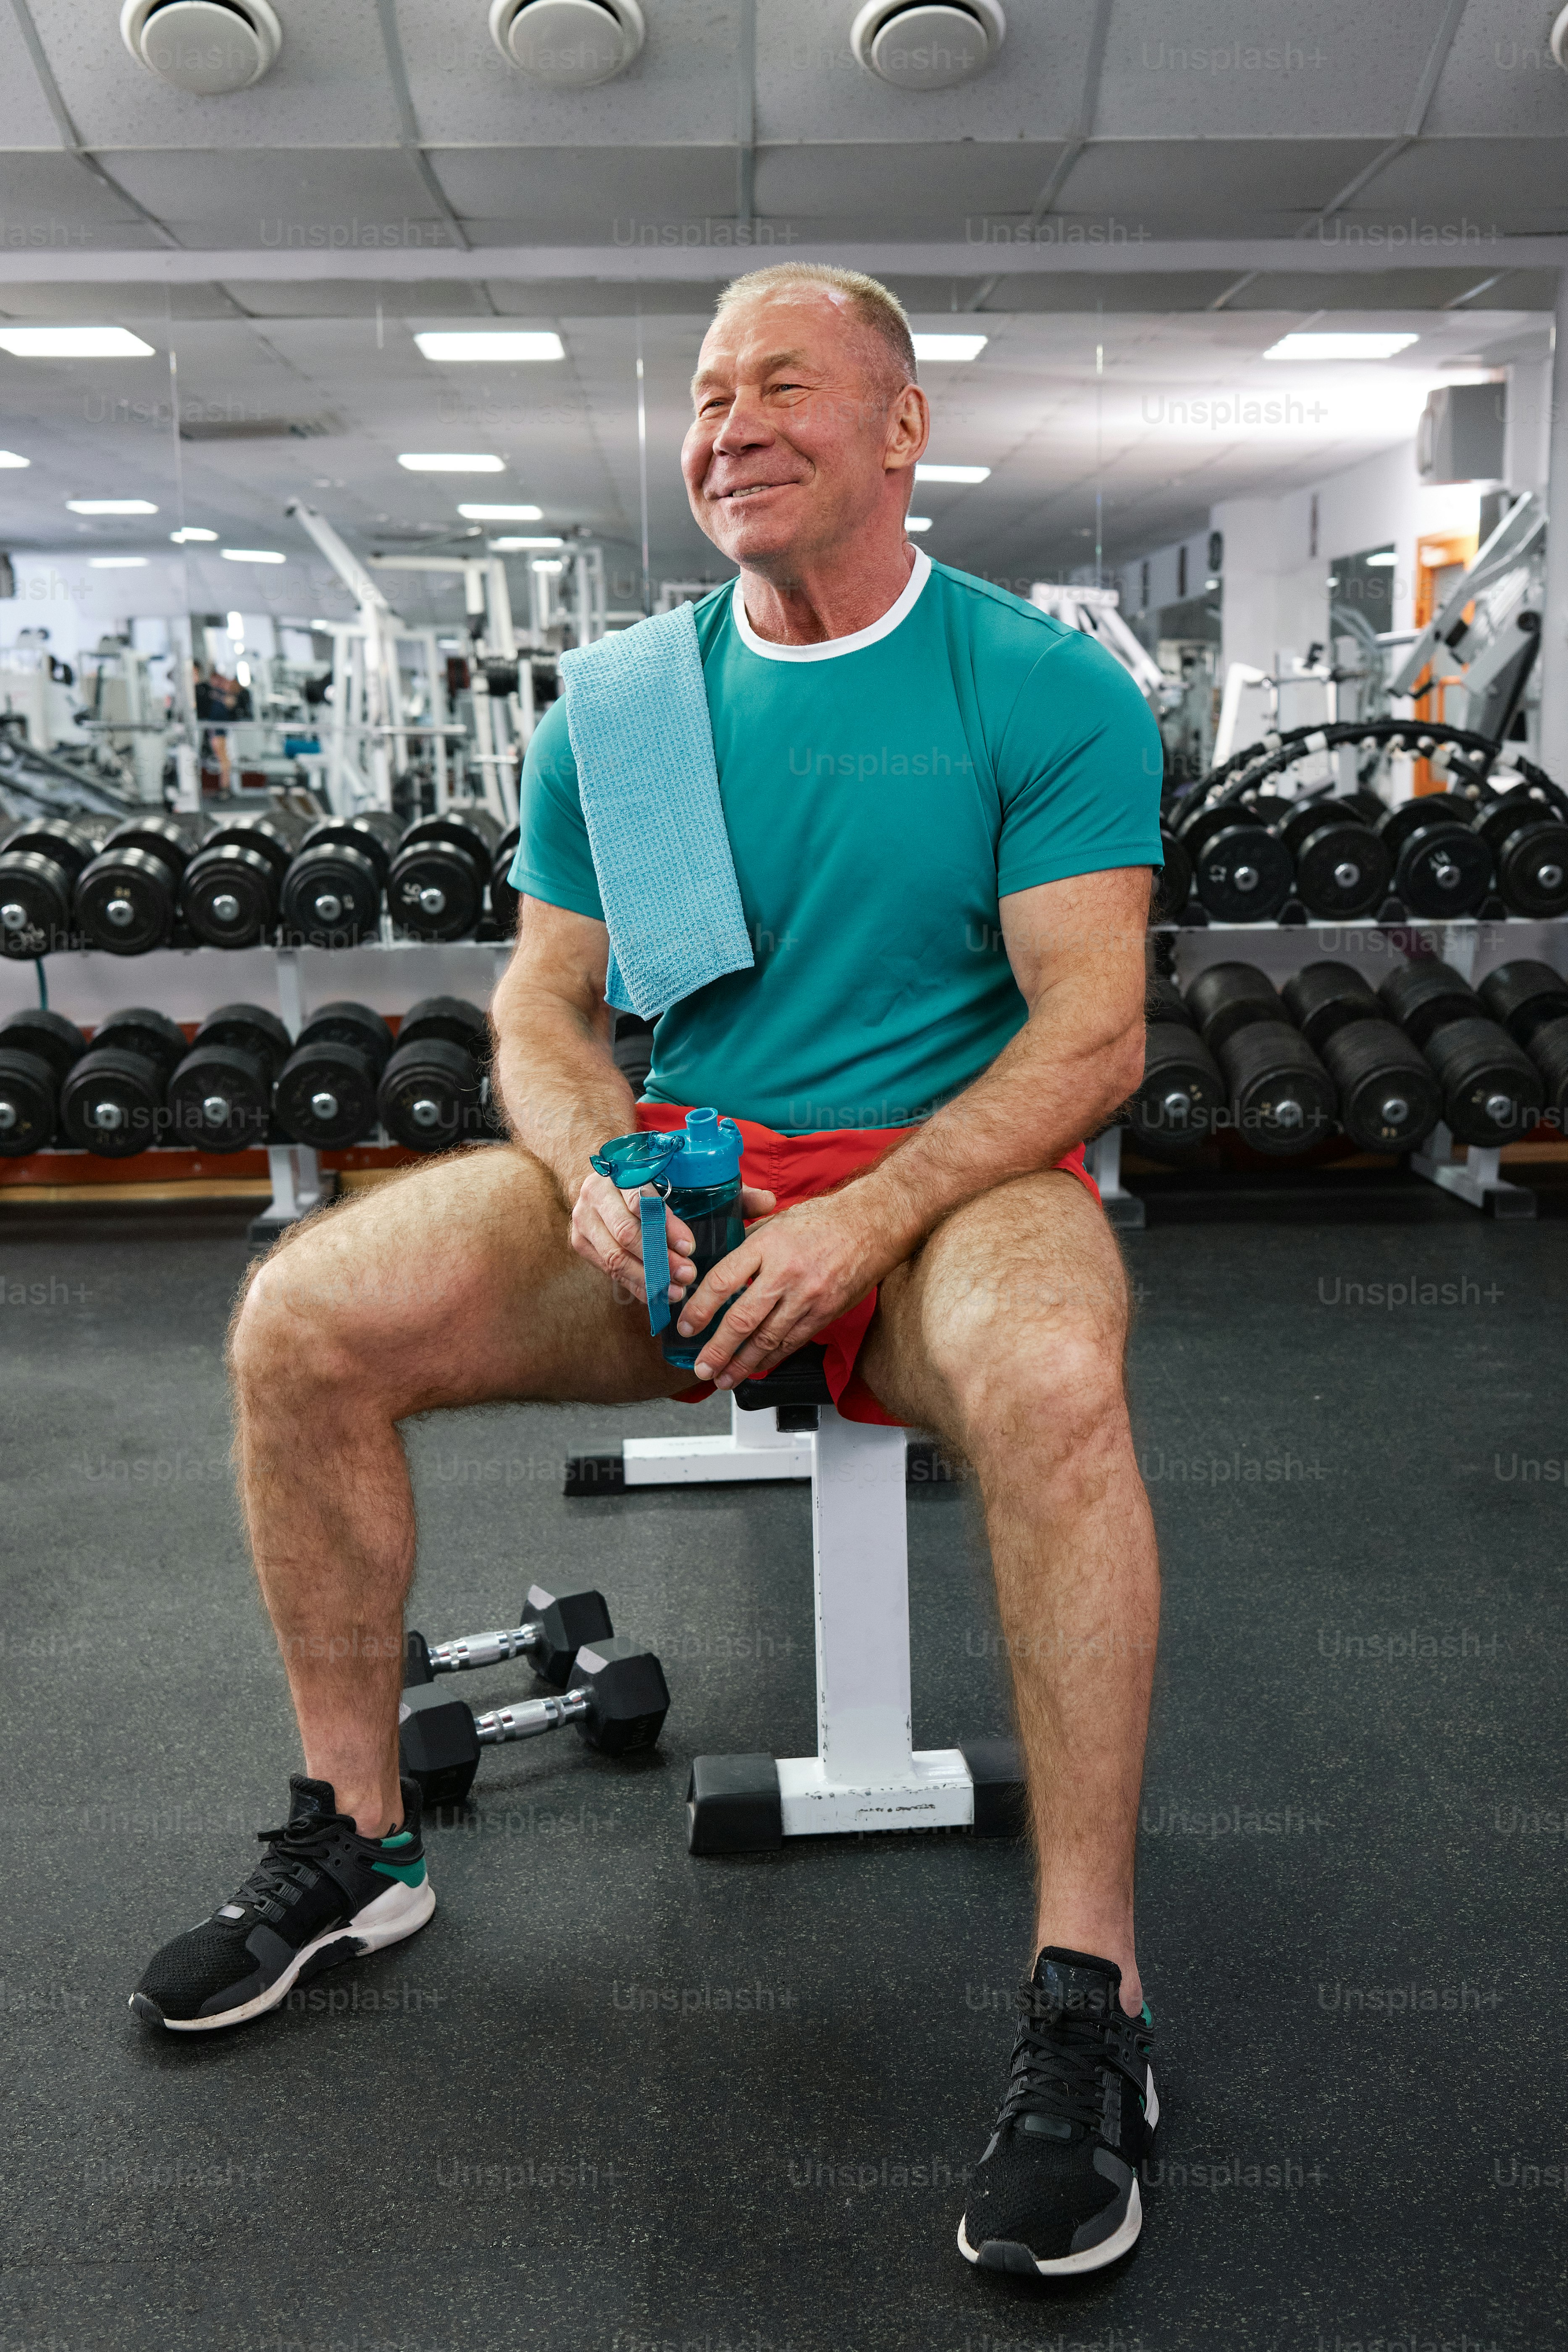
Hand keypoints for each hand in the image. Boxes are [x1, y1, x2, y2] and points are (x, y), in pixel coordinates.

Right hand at [570, 1171, 776, 1307]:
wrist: (604, 1174)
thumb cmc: (655, 1177)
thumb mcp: (685, 1176)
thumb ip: (727, 1190)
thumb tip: (769, 1201)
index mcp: (624, 1168)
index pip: (643, 1198)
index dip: (667, 1225)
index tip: (692, 1246)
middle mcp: (598, 1191)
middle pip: (627, 1231)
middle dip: (659, 1258)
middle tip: (689, 1276)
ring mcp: (585, 1218)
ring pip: (614, 1256)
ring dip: (647, 1278)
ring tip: (676, 1292)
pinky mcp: (581, 1241)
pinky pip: (608, 1270)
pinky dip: (633, 1285)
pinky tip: (656, 1297)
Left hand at [677, 1189, 892, 1388]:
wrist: (871, 1225)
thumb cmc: (823, 1220)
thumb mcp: (776, 1222)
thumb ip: (747, 1246)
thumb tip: (719, 1271)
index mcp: (767, 1245)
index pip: (723, 1281)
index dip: (700, 1309)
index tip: (687, 1326)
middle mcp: (786, 1273)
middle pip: (742, 1320)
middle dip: (717, 1349)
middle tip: (701, 1367)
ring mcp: (807, 1297)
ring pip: (767, 1340)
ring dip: (742, 1364)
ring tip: (723, 1378)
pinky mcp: (824, 1313)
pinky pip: (791, 1342)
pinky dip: (770, 1358)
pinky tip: (754, 1367)